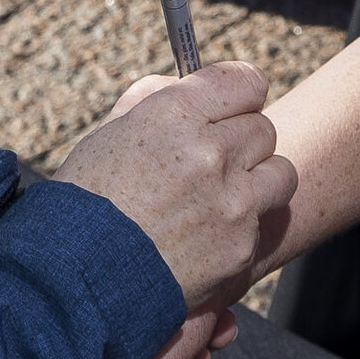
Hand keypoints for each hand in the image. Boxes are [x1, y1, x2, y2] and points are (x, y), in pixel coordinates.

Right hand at [54, 65, 291, 309]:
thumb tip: (184, 85)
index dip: (239, 93)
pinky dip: (241, 225)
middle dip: (241, 140)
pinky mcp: (242, 245)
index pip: (245, 81)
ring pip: (280, 172)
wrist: (79, 277)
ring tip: (223, 194)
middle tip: (213, 158)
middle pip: (263, 128)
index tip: (232, 104)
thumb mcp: (108, 134)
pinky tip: (204, 234)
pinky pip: (261, 222)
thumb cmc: (86, 200)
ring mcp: (232, 202)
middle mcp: (210, 153)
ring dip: (257, 179)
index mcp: (174, 115)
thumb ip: (153, 100)